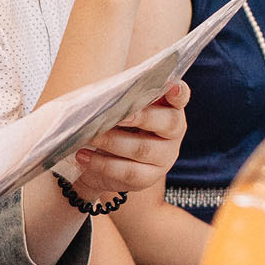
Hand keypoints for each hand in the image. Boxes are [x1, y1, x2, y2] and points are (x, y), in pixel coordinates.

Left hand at [67, 80, 189, 195]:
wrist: (103, 161)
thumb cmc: (114, 124)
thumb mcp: (118, 107)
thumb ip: (120, 97)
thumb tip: (107, 92)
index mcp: (169, 108)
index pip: (180, 97)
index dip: (178, 92)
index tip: (171, 86)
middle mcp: (173, 132)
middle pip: (167, 123)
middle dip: (141, 117)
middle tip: (118, 115)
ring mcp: (164, 157)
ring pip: (142, 149)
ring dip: (112, 141)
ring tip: (89, 135)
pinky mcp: (149, 178)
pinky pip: (128, 172)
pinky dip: (103, 164)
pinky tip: (83, 155)